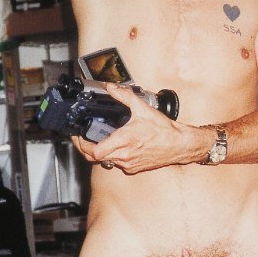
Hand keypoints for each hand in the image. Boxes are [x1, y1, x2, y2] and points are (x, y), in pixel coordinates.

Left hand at [72, 83, 191, 172]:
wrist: (179, 144)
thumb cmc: (164, 130)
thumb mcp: (142, 109)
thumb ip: (124, 96)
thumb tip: (111, 88)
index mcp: (124, 141)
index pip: (94, 152)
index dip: (82, 145)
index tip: (78, 137)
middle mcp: (124, 155)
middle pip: (95, 158)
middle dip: (86, 149)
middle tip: (82, 139)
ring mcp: (128, 163)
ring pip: (106, 161)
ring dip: (100, 152)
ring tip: (98, 140)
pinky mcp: (134, 168)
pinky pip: (117, 164)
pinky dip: (113, 156)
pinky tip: (116, 146)